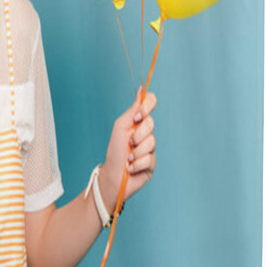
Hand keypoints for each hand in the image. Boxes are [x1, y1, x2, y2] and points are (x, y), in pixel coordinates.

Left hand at [98, 86, 156, 213]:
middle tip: (128, 142)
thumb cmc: (114, 151)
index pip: (150, 103)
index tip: (138, 116)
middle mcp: (146, 133)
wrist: (112, 176)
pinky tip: (131, 167)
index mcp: (138, 122)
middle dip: (137, 134)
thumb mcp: (121, 127)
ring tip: (128, 158)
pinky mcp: (152, 163)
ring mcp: (150, 148)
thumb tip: (141, 90)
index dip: (147, 106)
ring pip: (151, 143)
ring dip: (135, 152)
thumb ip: (132, 110)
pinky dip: (137, 164)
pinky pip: (149, 159)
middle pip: (151, 124)